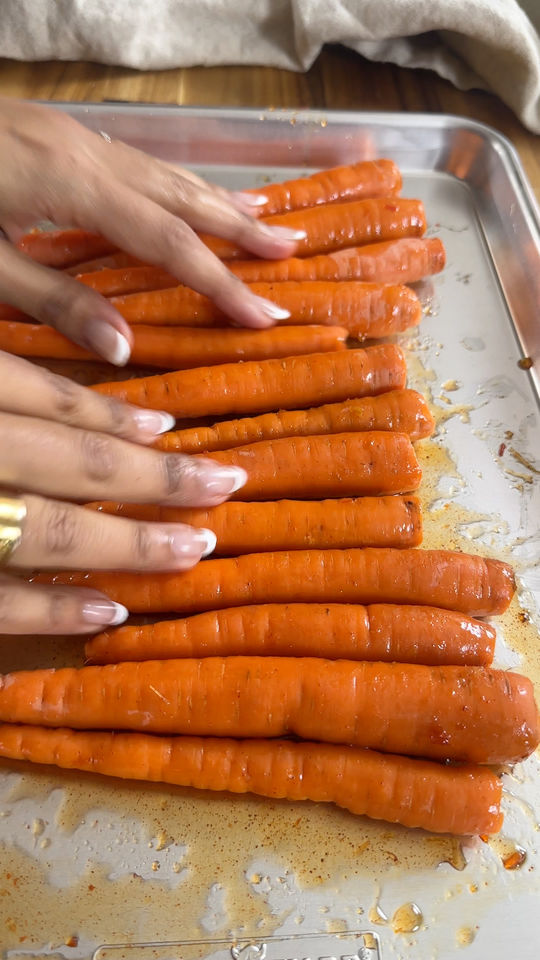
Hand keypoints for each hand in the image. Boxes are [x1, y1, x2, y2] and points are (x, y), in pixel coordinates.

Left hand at [0, 98, 302, 363]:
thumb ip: (55, 302)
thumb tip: (125, 349)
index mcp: (71, 184)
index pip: (166, 240)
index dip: (219, 280)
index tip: (263, 315)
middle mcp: (86, 152)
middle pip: (180, 194)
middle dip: (238, 227)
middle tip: (292, 253)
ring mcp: (73, 137)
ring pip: (164, 171)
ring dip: (217, 199)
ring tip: (265, 219)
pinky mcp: (59, 136)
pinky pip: (138, 163)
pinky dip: (177, 185)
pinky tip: (190, 195)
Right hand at [0, 352, 246, 634]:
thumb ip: (7, 384)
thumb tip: (74, 375)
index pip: (52, 398)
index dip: (113, 415)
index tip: (169, 427)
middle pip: (78, 464)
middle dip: (157, 478)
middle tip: (225, 484)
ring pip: (53, 532)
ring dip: (131, 543)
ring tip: (193, 548)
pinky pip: (0, 602)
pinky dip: (55, 610)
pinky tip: (112, 612)